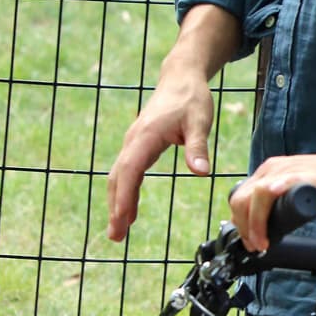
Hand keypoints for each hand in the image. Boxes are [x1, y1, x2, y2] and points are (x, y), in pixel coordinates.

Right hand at [107, 67, 214, 240]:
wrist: (181, 79)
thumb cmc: (192, 99)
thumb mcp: (200, 122)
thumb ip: (197, 148)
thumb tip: (201, 173)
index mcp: (146, 136)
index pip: (130, 170)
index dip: (124, 195)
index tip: (121, 218)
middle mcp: (134, 141)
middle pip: (118, 178)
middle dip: (115, 207)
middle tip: (114, 236)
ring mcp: (133, 143)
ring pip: (119, 177)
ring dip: (116, 203)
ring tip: (117, 232)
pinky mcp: (137, 146)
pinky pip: (126, 173)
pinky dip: (123, 193)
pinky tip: (127, 212)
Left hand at [228, 109, 315, 253]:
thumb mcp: (296, 190)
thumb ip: (281, 203)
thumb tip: (266, 228)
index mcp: (270, 173)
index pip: (241, 199)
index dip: (241, 224)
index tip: (252, 242)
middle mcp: (275, 171)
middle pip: (240, 200)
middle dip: (243, 228)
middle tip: (256, 246)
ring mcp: (289, 174)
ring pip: (254, 196)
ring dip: (252, 224)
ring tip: (262, 242)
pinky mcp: (306, 180)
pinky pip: (278, 187)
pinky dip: (267, 208)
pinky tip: (269, 226)